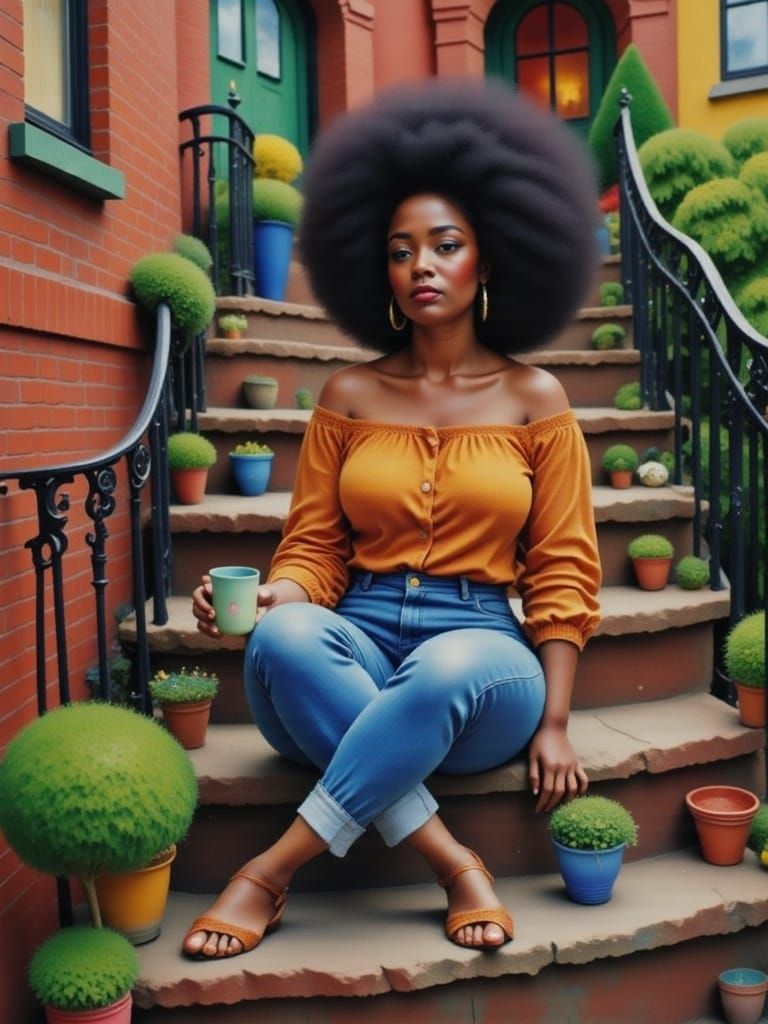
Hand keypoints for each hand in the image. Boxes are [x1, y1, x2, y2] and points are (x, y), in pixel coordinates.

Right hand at [191, 576, 307, 636]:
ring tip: (216, 627)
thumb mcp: (266, 595)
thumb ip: (266, 594)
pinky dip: (208, 630)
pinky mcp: (213, 622)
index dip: (205, 585)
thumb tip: (262, 596)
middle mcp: (213, 596)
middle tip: (213, 614)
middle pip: (197, 597)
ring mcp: (211, 609)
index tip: (209, 588)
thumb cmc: (262, 599)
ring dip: (203, 620)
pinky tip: (218, 634)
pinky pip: (203, 626)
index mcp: (221, 585)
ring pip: (198, 613)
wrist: (263, 613)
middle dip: (201, 605)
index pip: (207, 582)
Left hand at [528, 724, 587, 813]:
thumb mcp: (532, 756)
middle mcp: (562, 768)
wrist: (553, 727)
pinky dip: (582, 789)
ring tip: (559, 805)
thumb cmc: (539, 741)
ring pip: (573, 789)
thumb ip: (533, 775)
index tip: (538, 810)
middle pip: (559, 792)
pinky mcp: (577, 763)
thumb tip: (535, 793)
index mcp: (550, 767)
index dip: (543, 803)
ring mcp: (572, 766)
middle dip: (552, 804)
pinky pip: (583, 779)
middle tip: (546, 810)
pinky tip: (577, 795)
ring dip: (567, 800)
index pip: (547, 791)